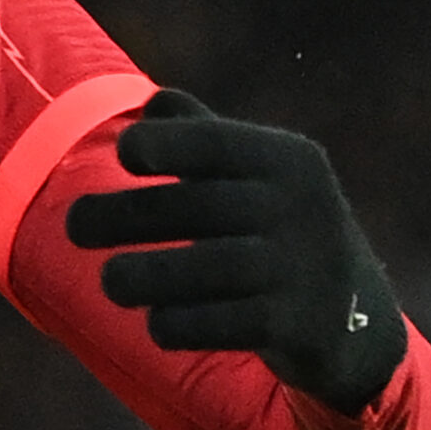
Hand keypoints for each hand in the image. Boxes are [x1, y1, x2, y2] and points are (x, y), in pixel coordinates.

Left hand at [64, 91, 407, 414]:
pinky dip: (182, 323)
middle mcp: (302, 208)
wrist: (357, 319)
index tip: (124, 156)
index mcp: (287, 161)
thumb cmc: (279, 230)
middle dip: (125, 215)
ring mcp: (306, 269)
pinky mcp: (302, 326)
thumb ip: (201, 137)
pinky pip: (228, 324)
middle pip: (197, 206)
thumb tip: (150, 103)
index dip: (165, 146)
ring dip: (146, 276)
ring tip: (109, 281)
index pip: (215, 143)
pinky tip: (156, 322)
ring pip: (210, 268)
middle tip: (73, 227)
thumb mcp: (254, 177)